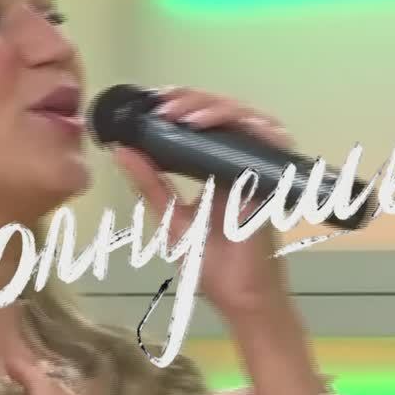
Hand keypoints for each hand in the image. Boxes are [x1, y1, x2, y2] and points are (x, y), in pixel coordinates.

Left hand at [113, 86, 294, 319]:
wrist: (240, 296)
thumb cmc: (212, 263)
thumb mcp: (170, 217)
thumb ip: (149, 184)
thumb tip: (121, 150)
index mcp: (215, 168)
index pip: (202, 122)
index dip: (181, 104)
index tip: (150, 102)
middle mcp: (240, 161)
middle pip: (221, 111)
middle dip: (190, 99)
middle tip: (161, 102)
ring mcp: (259, 166)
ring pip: (243, 115)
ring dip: (211, 107)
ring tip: (179, 113)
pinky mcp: (274, 175)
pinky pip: (267, 136)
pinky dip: (239, 123)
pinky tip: (207, 124)